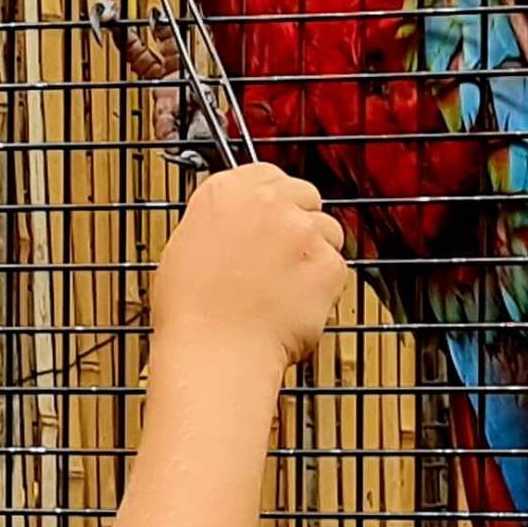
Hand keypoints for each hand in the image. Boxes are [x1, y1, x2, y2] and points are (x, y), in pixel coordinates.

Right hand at [151, 163, 348, 376]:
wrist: (215, 351)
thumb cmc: (193, 312)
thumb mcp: (189, 243)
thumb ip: (224, 220)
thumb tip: (243, 222)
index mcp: (227, 191)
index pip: (269, 174)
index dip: (275, 200)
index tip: (272, 218)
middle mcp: (269, 202)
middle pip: (305, 197)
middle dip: (300, 222)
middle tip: (282, 258)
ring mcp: (303, 231)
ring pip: (329, 231)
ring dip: (315, 254)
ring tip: (285, 288)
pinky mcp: (330, 264)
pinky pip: (338, 268)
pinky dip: (324, 287)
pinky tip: (294, 305)